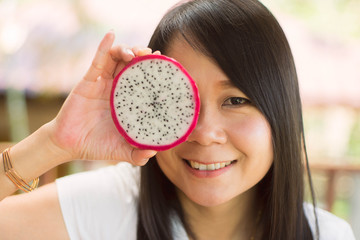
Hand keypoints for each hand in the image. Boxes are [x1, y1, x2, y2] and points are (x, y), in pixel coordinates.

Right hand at [48, 32, 156, 164]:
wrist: (69, 145)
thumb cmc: (96, 146)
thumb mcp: (121, 151)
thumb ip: (137, 154)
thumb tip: (154, 153)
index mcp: (127, 102)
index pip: (143, 81)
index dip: (153, 72)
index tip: (166, 64)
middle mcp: (116, 89)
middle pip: (131, 65)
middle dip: (142, 56)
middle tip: (152, 54)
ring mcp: (102, 83)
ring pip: (116, 59)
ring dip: (127, 50)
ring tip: (136, 53)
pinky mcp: (88, 81)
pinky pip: (98, 60)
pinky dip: (104, 46)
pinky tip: (111, 34)